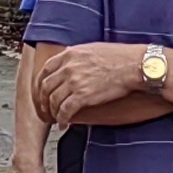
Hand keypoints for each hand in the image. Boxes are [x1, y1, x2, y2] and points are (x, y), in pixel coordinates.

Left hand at [33, 47, 148, 122]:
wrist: (133, 65)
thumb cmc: (119, 56)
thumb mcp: (91, 48)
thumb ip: (76, 55)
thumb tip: (69, 59)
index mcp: (69, 54)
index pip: (45, 70)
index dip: (40, 84)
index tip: (41, 92)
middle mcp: (68, 67)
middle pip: (45, 87)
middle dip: (42, 101)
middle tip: (45, 109)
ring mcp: (74, 81)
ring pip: (53, 100)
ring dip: (52, 112)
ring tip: (55, 118)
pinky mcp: (83, 96)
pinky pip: (65, 110)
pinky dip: (62, 119)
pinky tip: (64, 124)